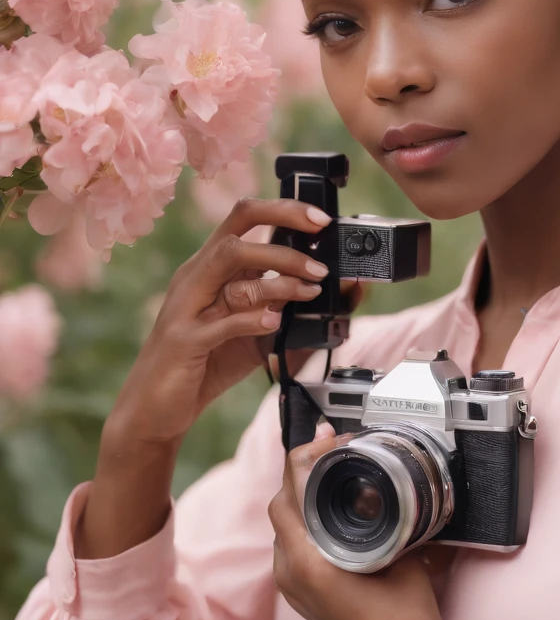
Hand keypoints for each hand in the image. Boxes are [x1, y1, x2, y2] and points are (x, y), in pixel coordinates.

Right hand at [78, 197, 360, 560]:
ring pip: (229, 265)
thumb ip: (290, 307)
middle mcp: (195, 277)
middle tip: (323, 262)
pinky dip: (252, 319)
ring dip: (278, 276)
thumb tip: (345, 292)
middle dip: (284, 234)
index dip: (284, 209)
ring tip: (313, 290)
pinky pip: (220, 321)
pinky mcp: (184, 341)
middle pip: (237, 233)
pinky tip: (276, 324)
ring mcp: (186, 306)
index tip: (322, 220)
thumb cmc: (207, 361)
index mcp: (211, 266)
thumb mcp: (255, 329)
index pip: (244, 216)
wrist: (155, 410)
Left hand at [268, 426, 446, 619]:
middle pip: (281, 500)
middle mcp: (290, 571)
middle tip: (333, 448)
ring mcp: (291, 583)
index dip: (308, 454)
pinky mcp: (299, 591)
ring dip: (303, 493)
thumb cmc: (399, 619)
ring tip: (332, 473)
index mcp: (308, 560)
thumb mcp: (402, 555)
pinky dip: (305, 518)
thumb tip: (383, 480)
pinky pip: (290, 541)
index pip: (290, 488)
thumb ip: (390, 515)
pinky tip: (330, 509)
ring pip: (284, 521)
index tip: (330, 437)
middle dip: (303, 469)